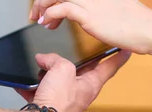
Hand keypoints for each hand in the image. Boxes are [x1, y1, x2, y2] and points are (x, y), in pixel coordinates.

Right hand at [16, 51, 130, 111]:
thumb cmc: (57, 102)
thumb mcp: (63, 70)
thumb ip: (56, 59)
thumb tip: (44, 59)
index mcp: (90, 85)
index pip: (109, 68)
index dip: (118, 57)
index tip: (125, 50)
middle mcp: (79, 92)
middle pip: (82, 71)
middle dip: (77, 59)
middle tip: (80, 48)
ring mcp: (64, 97)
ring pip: (58, 78)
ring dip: (48, 70)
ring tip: (41, 63)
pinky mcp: (48, 102)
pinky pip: (40, 89)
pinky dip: (31, 84)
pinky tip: (25, 81)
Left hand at [28, 0, 151, 55]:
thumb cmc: (141, 22)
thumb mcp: (120, 2)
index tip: (51, 11)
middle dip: (43, 0)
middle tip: (35, 13)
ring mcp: (90, 0)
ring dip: (42, 5)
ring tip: (37, 18)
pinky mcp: (88, 14)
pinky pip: (60, 9)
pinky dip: (50, 15)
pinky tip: (46, 24)